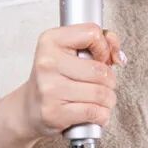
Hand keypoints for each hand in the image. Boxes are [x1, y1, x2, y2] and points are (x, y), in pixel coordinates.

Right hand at [16, 23, 125, 139]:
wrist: (29, 107)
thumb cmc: (56, 76)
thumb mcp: (73, 50)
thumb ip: (101, 41)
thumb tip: (118, 56)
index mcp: (51, 41)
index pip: (92, 33)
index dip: (104, 47)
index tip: (100, 58)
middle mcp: (47, 63)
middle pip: (100, 70)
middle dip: (110, 79)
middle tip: (103, 83)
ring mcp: (49, 89)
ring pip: (100, 93)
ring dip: (109, 99)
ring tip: (102, 99)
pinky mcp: (53, 112)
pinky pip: (94, 112)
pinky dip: (103, 114)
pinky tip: (97, 112)